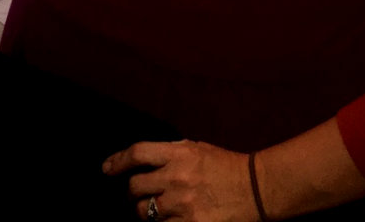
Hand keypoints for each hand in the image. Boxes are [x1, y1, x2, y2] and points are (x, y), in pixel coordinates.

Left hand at [104, 140, 252, 221]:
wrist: (257, 189)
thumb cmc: (226, 166)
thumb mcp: (197, 148)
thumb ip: (170, 152)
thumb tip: (142, 159)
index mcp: (179, 153)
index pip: (137, 153)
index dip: (117, 161)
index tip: (107, 169)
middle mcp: (178, 177)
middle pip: (135, 187)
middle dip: (132, 192)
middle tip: (138, 194)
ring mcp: (184, 204)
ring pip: (144, 212)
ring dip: (144, 211)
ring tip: (154, 209)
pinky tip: (166, 220)